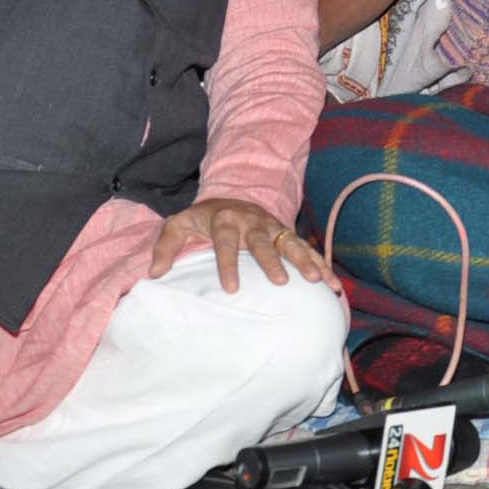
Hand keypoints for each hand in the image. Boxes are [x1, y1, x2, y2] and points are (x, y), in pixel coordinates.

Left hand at [150, 198, 339, 293]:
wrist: (229, 199)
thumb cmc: (201, 219)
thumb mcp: (178, 226)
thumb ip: (165, 247)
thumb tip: (154, 274)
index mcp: (224, 219)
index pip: (226, 242)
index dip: (228, 264)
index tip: (231, 289)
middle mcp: (252, 221)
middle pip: (263, 241)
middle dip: (272, 261)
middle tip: (281, 281)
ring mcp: (273, 227)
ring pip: (291, 243)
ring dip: (305, 261)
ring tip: (318, 281)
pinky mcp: (287, 234)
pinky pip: (307, 249)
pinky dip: (322, 265)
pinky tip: (333, 285)